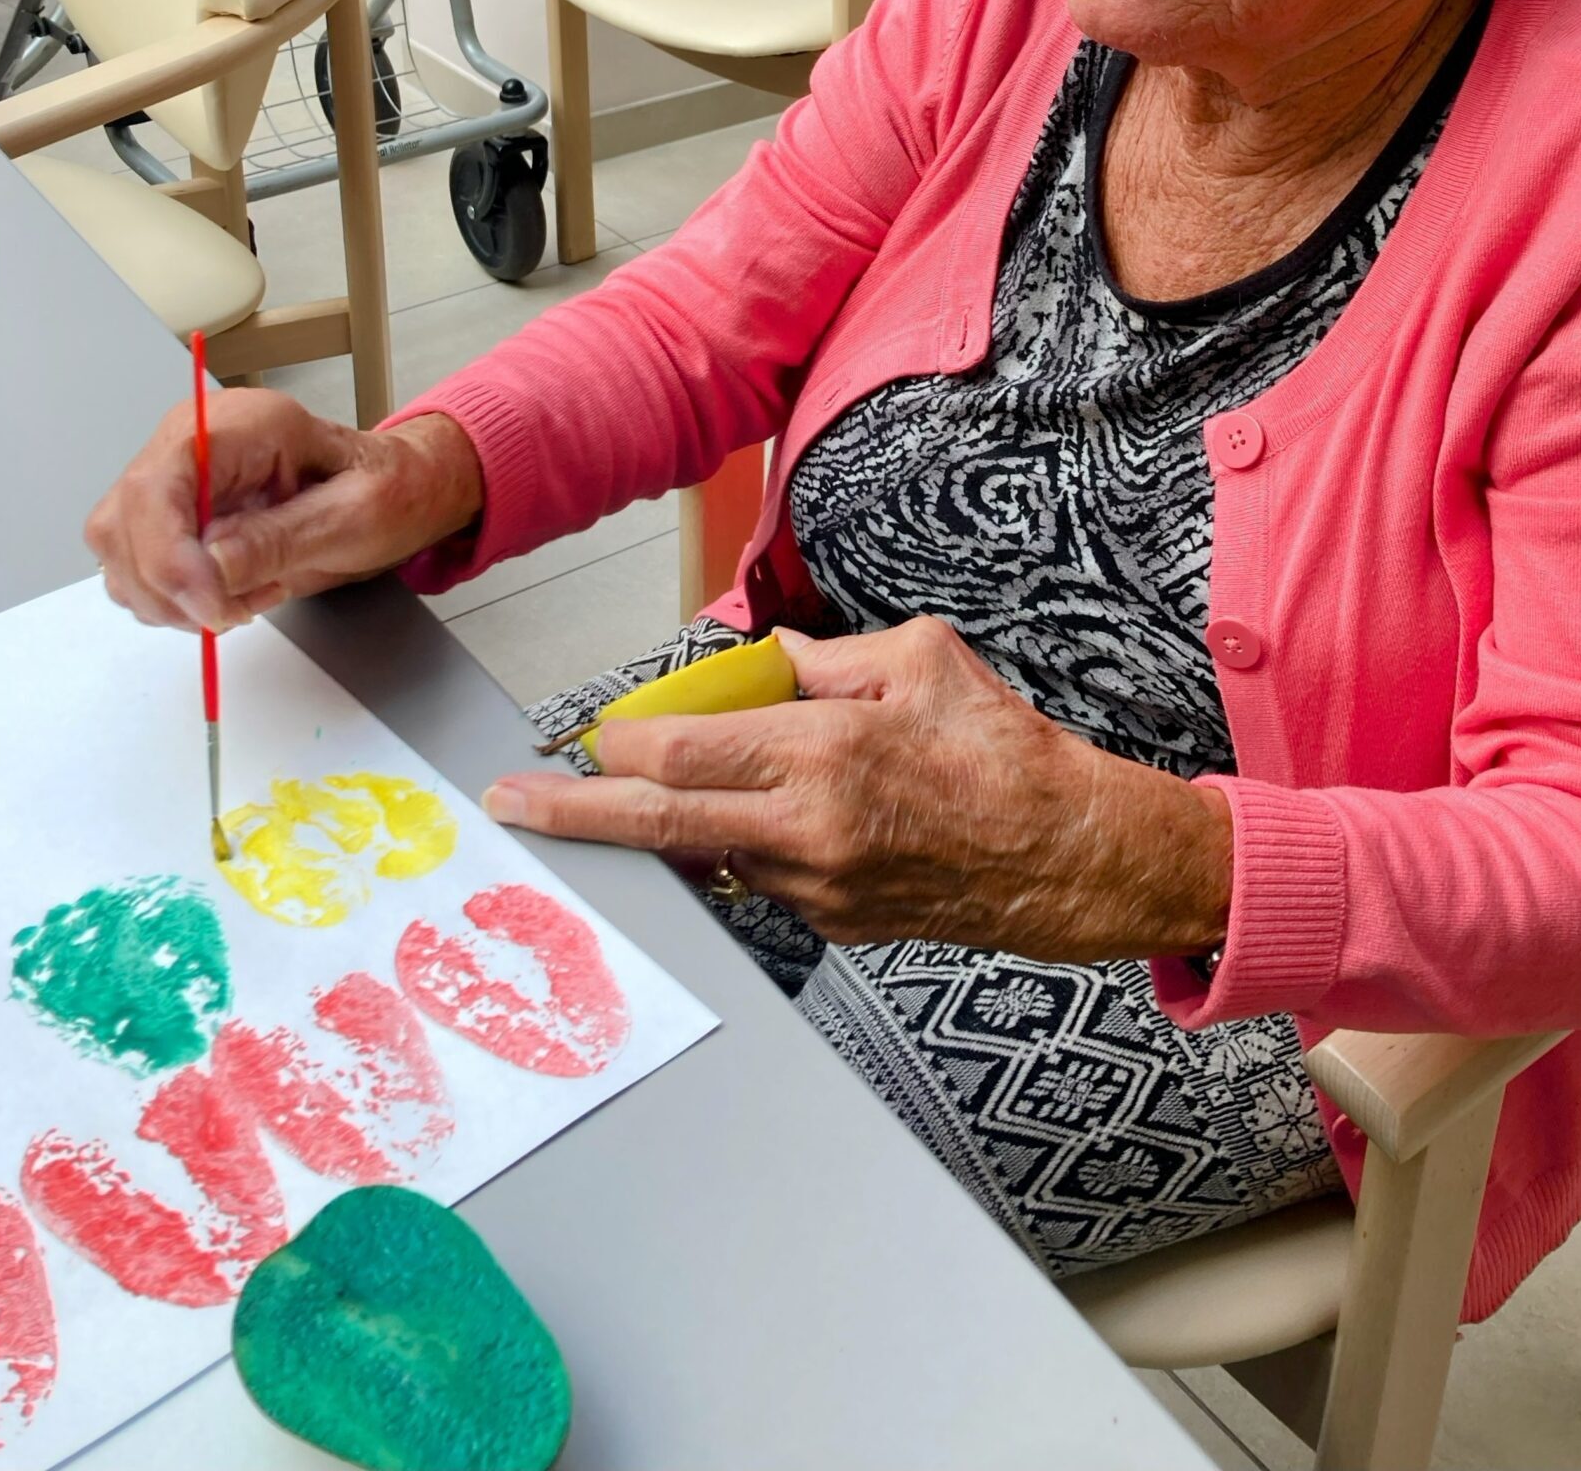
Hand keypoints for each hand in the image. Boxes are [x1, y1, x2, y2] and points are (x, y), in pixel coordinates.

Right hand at [86, 392, 483, 634]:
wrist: (391, 490)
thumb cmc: (383, 487)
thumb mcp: (353, 514)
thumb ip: (280, 539)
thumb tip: (210, 568)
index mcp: (239, 425)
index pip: (158, 484)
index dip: (168, 554)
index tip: (210, 603)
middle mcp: (190, 445)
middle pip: (122, 523)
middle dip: (171, 585)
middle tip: (238, 609)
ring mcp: (175, 482)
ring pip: (120, 555)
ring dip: (175, 600)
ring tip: (250, 594)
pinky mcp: (171, 520)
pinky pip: (139, 573)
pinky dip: (177, 602)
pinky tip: (234, 593)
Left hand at [483, 616, 1233, 961]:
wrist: (1067, 854)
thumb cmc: (1001, 748)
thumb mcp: (919, 657)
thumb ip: (827, 659)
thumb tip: (763, 667)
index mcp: (824, 752)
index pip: (680, 756)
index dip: (615, 748)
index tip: (581, 737)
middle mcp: (807, 829)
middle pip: (658, 825)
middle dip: (575, 815)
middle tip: (512, 807)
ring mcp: (815, 887)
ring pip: (705, 854)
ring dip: (661, 827)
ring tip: (628, 796)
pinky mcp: (831, 923)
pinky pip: (757, 876)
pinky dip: (736, 843)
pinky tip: (754, 816)